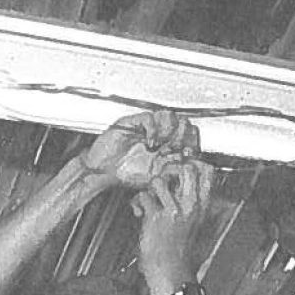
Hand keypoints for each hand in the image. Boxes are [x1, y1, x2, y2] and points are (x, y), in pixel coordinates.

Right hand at [84, 110, 199, 188]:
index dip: (192, 142)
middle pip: (182, 121)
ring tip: (163, 146)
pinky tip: (149, 143)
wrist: (102, 172)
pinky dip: (153, 129)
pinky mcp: (132, 123)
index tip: (189, 154)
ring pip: (168, 115)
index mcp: (166, 144)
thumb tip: (188, 167)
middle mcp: (158, 133)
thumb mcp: (155, 178)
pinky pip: (149, 117)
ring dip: (169, 130)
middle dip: (183, 135)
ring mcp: (145, 127)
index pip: (189, 133)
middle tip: (176, 149)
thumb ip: (171, 172)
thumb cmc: (125, 175)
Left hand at [131, 157, 213, 293]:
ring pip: (159, 180)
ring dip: (149, 189)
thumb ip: (192, 201)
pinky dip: (137, 202)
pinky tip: (140, 212)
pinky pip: (143, 196)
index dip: (191, 163)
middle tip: (163, 180)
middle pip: (186, 168)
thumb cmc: (178, 250)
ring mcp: (173, 211)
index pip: (207, 172)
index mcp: (202, 206)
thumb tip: (182, 182)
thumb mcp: (194, 223)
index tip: (179, 168)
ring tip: (150, 200)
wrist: (170, 272)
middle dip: (171, 169)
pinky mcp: (156, 218)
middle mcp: (190, 206)